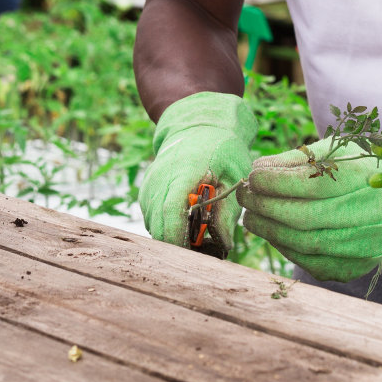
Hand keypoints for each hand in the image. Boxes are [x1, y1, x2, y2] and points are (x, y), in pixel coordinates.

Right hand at [139, 92, 256, 256]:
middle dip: (178, 244)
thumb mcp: (235, 175)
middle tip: (203, 250)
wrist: (199, 126)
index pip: (171, 213)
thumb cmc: (222, 149)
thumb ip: (228, 211)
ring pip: (152, 224)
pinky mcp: (145, 190)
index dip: (179, 239)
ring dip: (172, 234)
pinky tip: (186, 219)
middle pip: (157, 225)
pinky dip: (166, 224)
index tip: (196, 256)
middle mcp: (158, 179)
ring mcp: (148, 184)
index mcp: (182, 173)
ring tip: (198, 231)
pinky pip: (151, 217)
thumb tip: (223, 244)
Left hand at [237, 136, 381, 281]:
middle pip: (303, 218)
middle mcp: (369, 215)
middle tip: (245, 197)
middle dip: (265, 208)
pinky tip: (275, 234)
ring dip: (270, 231)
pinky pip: (314, 264)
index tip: (252, 176)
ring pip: (305, 245)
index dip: (275, 183)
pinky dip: (288, 249)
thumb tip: (257, 170)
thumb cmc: (367, 169)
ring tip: (252, 216)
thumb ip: (297, 160)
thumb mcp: (338, 152)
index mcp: (366, 180)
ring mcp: (365, 246)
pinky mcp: (359, 267)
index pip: (311, 185)